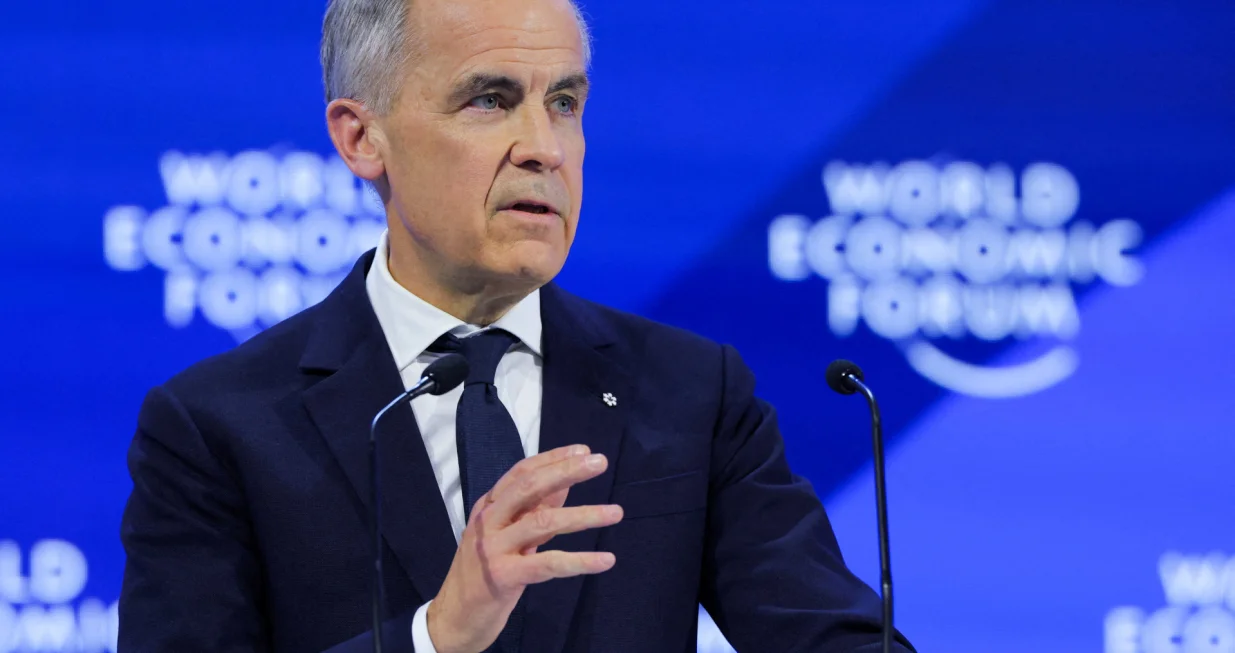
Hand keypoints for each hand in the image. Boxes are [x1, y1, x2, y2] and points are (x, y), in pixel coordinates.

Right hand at [426, 445, 623, 652]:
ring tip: (616, 513)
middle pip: (529, 486)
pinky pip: (548, 564)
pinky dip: (580, 561)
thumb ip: (532, 510)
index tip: (584, 450)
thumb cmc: (483, 572)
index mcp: (488, 507)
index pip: (521, 472)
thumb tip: (565, 484)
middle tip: (599, 463)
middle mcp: (488, 521)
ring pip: (543, 522)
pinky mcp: (504, 576)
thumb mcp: (505, 535)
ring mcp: (493, 548)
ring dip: (584, 515)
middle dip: (566, 471)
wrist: (454, 617)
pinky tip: (606, 560)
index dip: (553, 458)